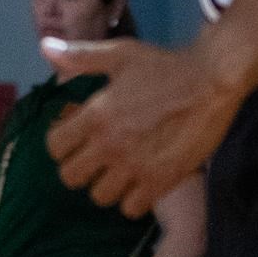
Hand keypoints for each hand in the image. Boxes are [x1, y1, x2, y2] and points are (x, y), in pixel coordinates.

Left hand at [43, 36, 242, 216]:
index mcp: (95, 115)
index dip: (60, 143)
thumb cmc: (164, 66)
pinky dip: (132, 200)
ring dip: (105, 185)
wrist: (212, 82)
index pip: (54, 147)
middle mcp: (110, 145)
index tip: (73, 139)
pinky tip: (139, 183)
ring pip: (100, 197)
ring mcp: (136, 166)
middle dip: (78, 168)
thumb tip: (45, 48)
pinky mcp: (163, 180)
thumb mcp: (118, 55)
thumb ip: (79, 57)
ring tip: (116, 172)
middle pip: (70, 177)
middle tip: (92, 159)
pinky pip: (132, 208)